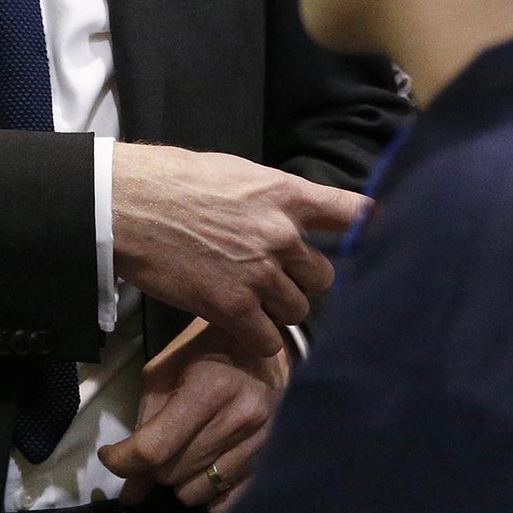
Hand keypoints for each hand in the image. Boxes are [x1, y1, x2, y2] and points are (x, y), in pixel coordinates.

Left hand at [98, 316, 286, 512]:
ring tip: (187, 449)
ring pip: (195, 493)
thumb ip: (145, 424)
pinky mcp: (272, 463)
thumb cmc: (206, 354)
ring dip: (180, 479)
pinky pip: (226, 506)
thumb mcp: (164, 372)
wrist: (266, 352)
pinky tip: (207, 467)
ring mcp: (262, 445)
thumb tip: (130, 487)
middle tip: (159, 441)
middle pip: (172, 474)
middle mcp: (240, 419)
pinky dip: (209, 494)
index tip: (110, 456)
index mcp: (209, 389)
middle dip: (153, 465)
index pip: (154, 448)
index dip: (122, 461)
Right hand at [110, 144, 364, 357]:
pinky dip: (256, 337)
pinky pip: (268, 339)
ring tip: (245, 298)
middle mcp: (280, 234)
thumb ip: (269, 199)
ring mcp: (259, 273)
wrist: (123, 205)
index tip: (389, 238)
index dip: (377, 228)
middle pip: (323, 277)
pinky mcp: (233, 306)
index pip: (351, 211)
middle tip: (270, 278)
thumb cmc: (168, 180)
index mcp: (282, 193)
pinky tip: (236, 323)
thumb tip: (288, 218)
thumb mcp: (231, 173)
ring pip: (296, 310)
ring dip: (276, 310)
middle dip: (300, 281)